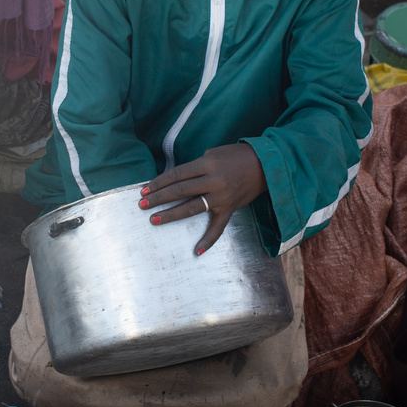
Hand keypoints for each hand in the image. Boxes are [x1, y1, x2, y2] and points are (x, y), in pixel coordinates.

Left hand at [137, 144, 266, 255]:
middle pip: (180, 190)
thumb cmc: (235, 156)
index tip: (144, 189)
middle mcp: (213, 181)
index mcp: (207, 164)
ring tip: (154, 219)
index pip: (176, 174)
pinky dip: (208, 240)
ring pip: (192, 207)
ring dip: (171, 214)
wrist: (265, 164)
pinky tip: (196, 251)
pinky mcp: (230, 209)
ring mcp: (222, 197)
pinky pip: (218, 227)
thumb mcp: (212, 154)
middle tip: (142, 205)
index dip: (158, 182)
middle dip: (159, 198)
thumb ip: (195, 167)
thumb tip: (175, 180)